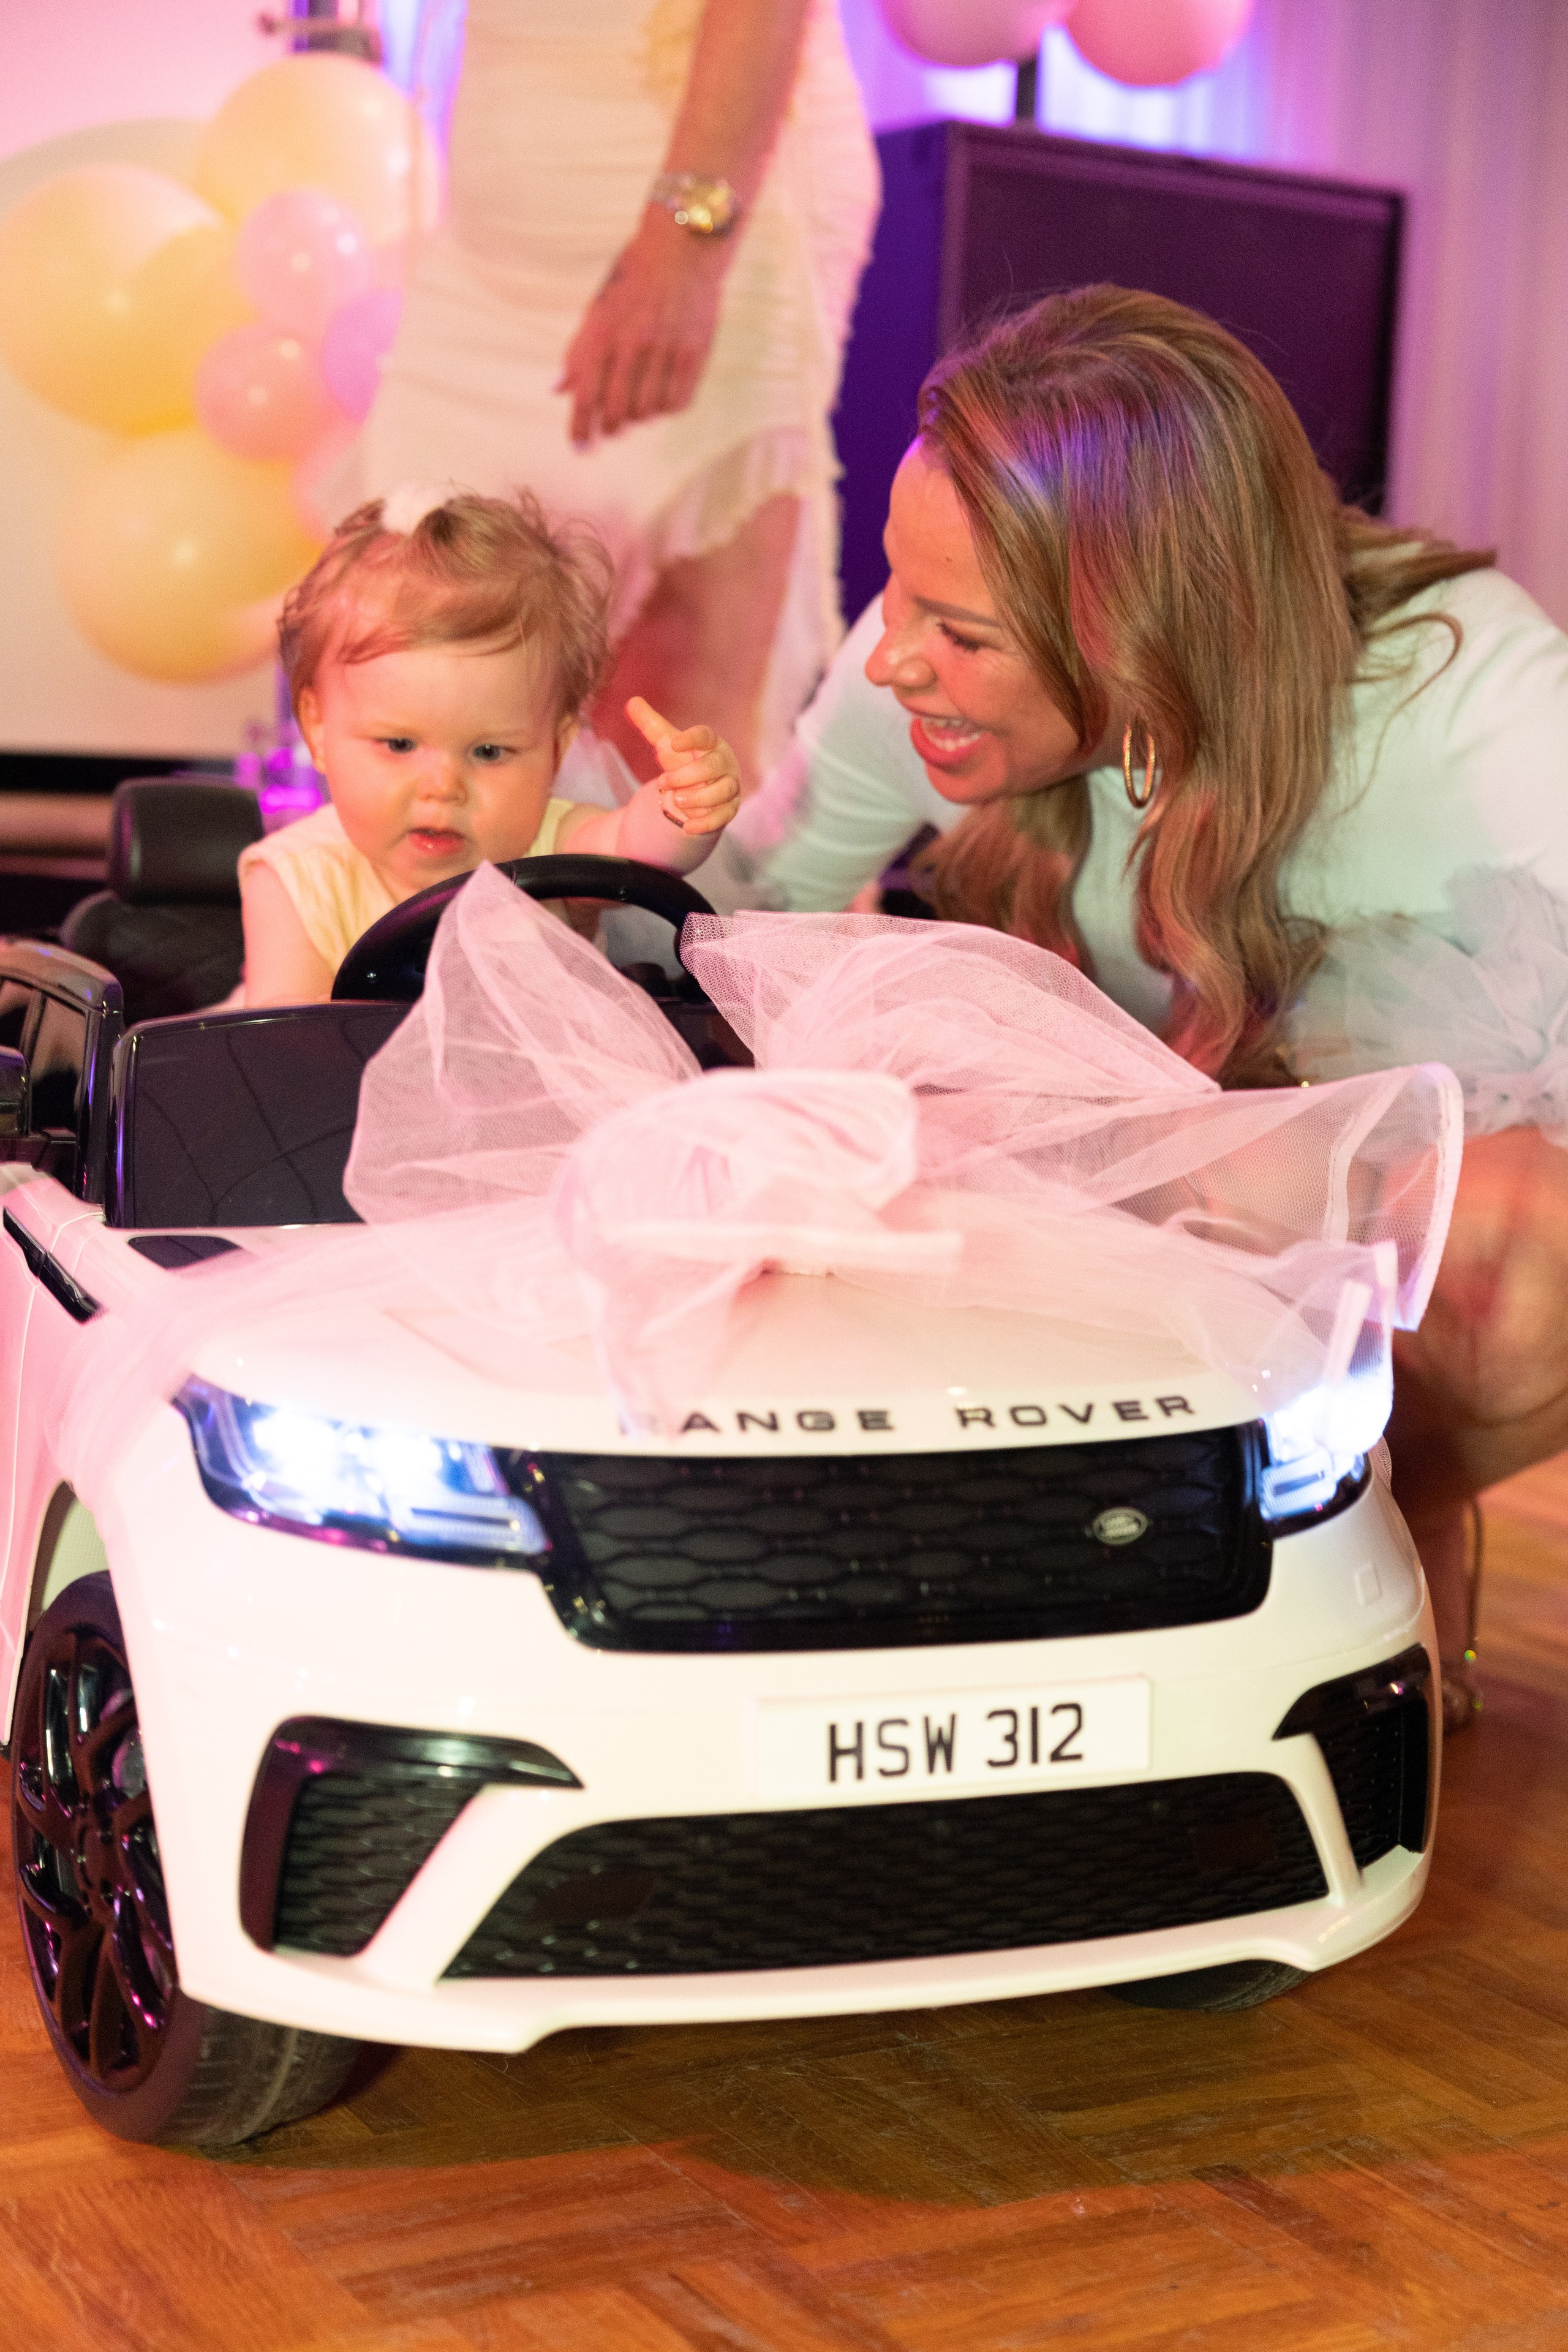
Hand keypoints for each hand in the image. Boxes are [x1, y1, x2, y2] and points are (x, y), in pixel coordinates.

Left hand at [556, 210, 726, 448]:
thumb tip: (557, 389)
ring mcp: (666, 348)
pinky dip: (667, 408)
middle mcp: (633, 343)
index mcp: (604, 332)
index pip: (586, 395)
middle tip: (612, 426)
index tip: (579, 448)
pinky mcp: (694, 351)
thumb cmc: (634, 276)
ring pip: (648, 411)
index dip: (580, 428)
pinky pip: (678, 402)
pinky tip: (663, 397)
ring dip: (640, 415)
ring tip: (639, 404)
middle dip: (611, 426)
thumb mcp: (599, 307)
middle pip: (618, 411)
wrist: (683, 246)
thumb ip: (579, 350)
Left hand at [627, 696, 740, 835]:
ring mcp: (730, 786)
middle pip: (714, 765)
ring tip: (677, 800)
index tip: (673, 743)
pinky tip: (687, 828)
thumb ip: (651, 724)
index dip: (691, 738)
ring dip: (700, 797)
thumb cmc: (685, 761)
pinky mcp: (729, 808)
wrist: (696, 789)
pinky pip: (724, 816)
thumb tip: (632, 702)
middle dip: (689, 775)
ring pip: (724, 791)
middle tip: (664, 782)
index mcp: (710, 743)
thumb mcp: (666, 744)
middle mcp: (724, 763)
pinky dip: (706, 823)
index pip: (706, 736)